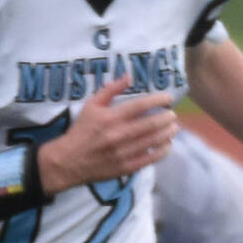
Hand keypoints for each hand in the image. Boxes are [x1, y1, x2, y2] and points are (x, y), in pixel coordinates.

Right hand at [36, 75, 176, 190]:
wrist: (68, 161)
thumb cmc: (81, 130)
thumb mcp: (91, 106)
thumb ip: (110, 90)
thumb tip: (129, 75)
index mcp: (110, 118)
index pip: (139, 106)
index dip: (157, 100)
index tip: (168, 98)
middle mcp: (118, 134)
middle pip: (151, 124)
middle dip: (167, 118)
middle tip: (173, 114)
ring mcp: (124, 152)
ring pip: (154, 141)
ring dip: (168, 133)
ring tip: (174, 127)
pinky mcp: (127, 167)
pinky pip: (151, 158)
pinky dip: (163, 151)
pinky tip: (168, 144)